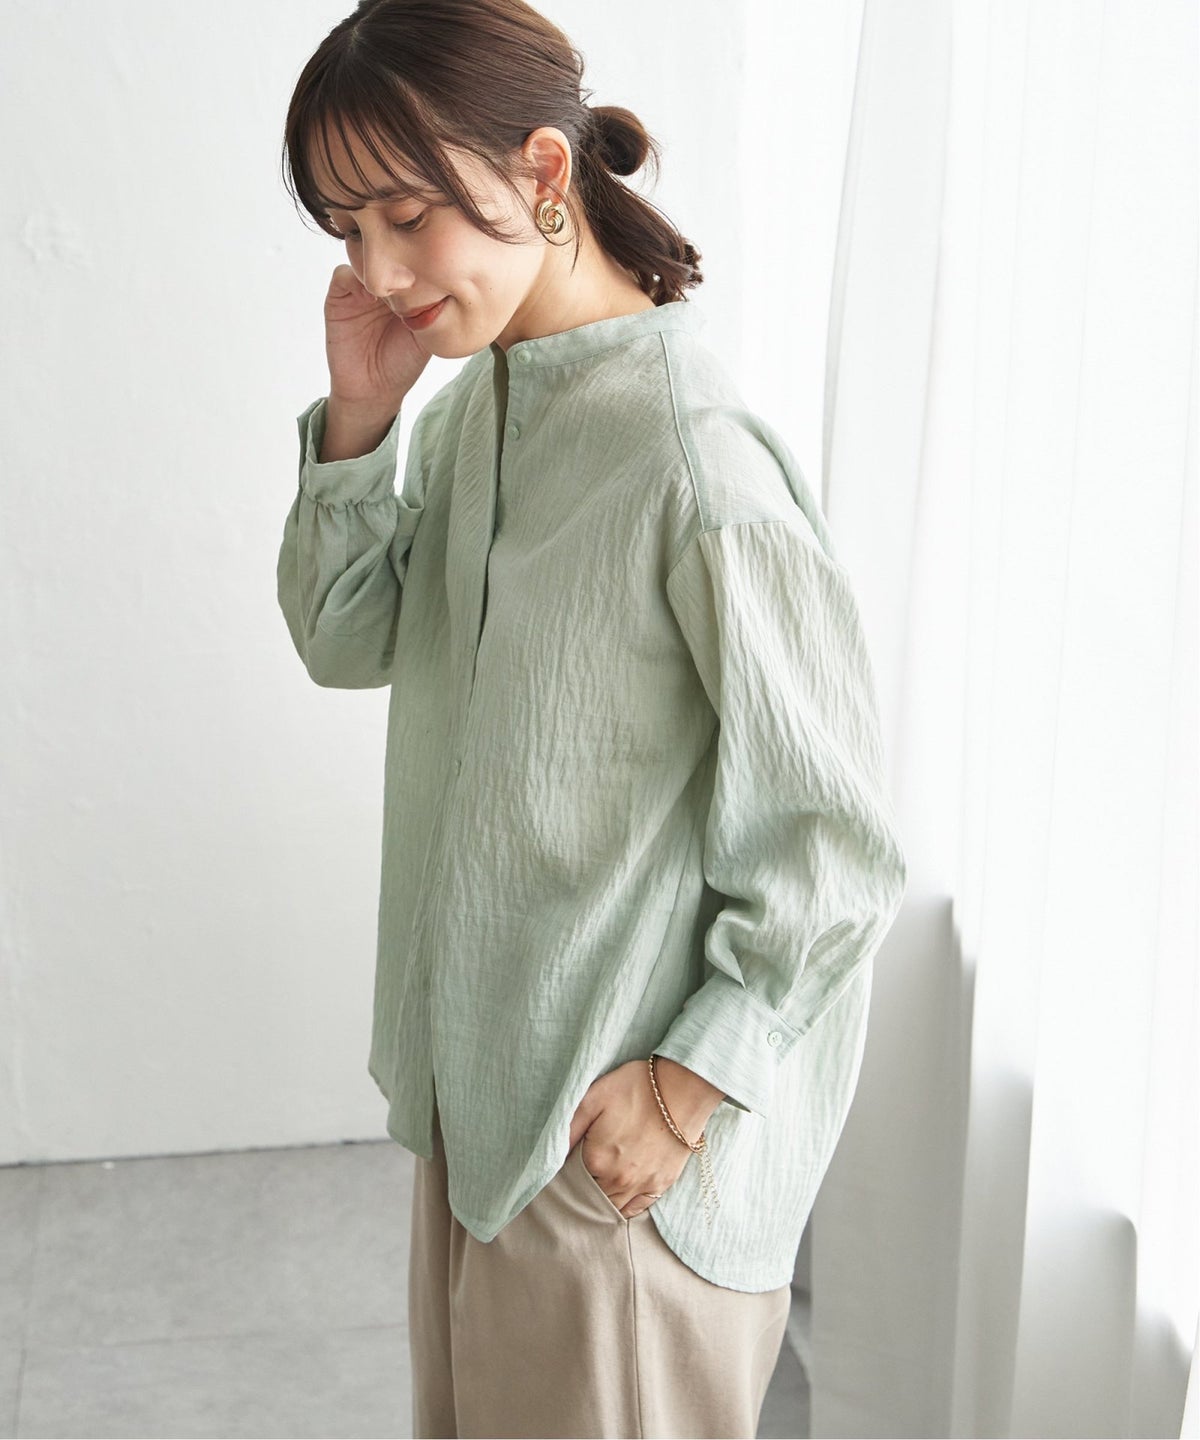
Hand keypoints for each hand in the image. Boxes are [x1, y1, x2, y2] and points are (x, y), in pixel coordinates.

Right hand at [322, 263, 431, 411]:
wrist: (374, 390)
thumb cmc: (403, 363)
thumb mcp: (429, 332)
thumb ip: (435, 307)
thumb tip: (451, 282)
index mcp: (405, 286)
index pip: (410, 256)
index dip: (421, 255)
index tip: (434, 263)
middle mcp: (381, 282)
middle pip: (386, 250)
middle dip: (400, 253)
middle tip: (415, 266)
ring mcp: (359, 288)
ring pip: (364, 257)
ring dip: (378, 265)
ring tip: (397, 284)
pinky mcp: (338, 297)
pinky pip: (343, 274)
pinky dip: (356, 278)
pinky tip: (374, 297)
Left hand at [568, 1057, 724, 1217]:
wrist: (682, 1089)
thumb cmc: (636, 1088)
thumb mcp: (594, 1098)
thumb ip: (568, 1128)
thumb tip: (549, 1152)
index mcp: (597, 1159)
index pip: (571, 1179)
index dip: (568, 1171)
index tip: (569, 1162)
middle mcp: (619, 1179)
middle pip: (591, 1196)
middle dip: (584, 1188)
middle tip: (583, 1174)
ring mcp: (642, 1185)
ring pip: (613, 1207)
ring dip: (602, 1201)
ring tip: (597, 1188)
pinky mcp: (661, 1184)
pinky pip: (637, 1209)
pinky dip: (625, 1208)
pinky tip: (618, 1200)